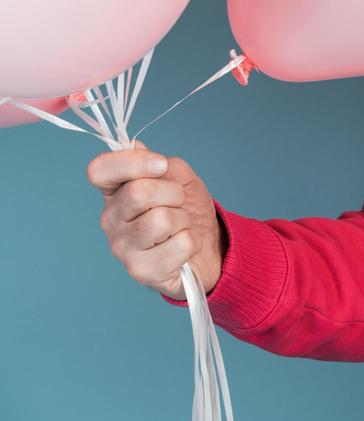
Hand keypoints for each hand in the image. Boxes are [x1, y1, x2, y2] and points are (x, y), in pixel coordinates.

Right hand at [88, 140, 223, 299]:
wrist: (207, 247)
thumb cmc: (187, 210)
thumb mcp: (180, 178)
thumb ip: (161, 164)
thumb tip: (137, 149)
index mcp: (114, 192)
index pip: (99, 169)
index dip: (133, 162)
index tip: (161, 165)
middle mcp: (110, 220)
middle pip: (139, 192)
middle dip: (173, 193)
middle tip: (178, 203)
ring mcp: (122, 248)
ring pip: (162, 219)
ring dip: (184, 219)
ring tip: (180, 227)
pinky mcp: (141, 271)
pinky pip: (181, 243)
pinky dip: (192, 242)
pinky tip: (183, 249)